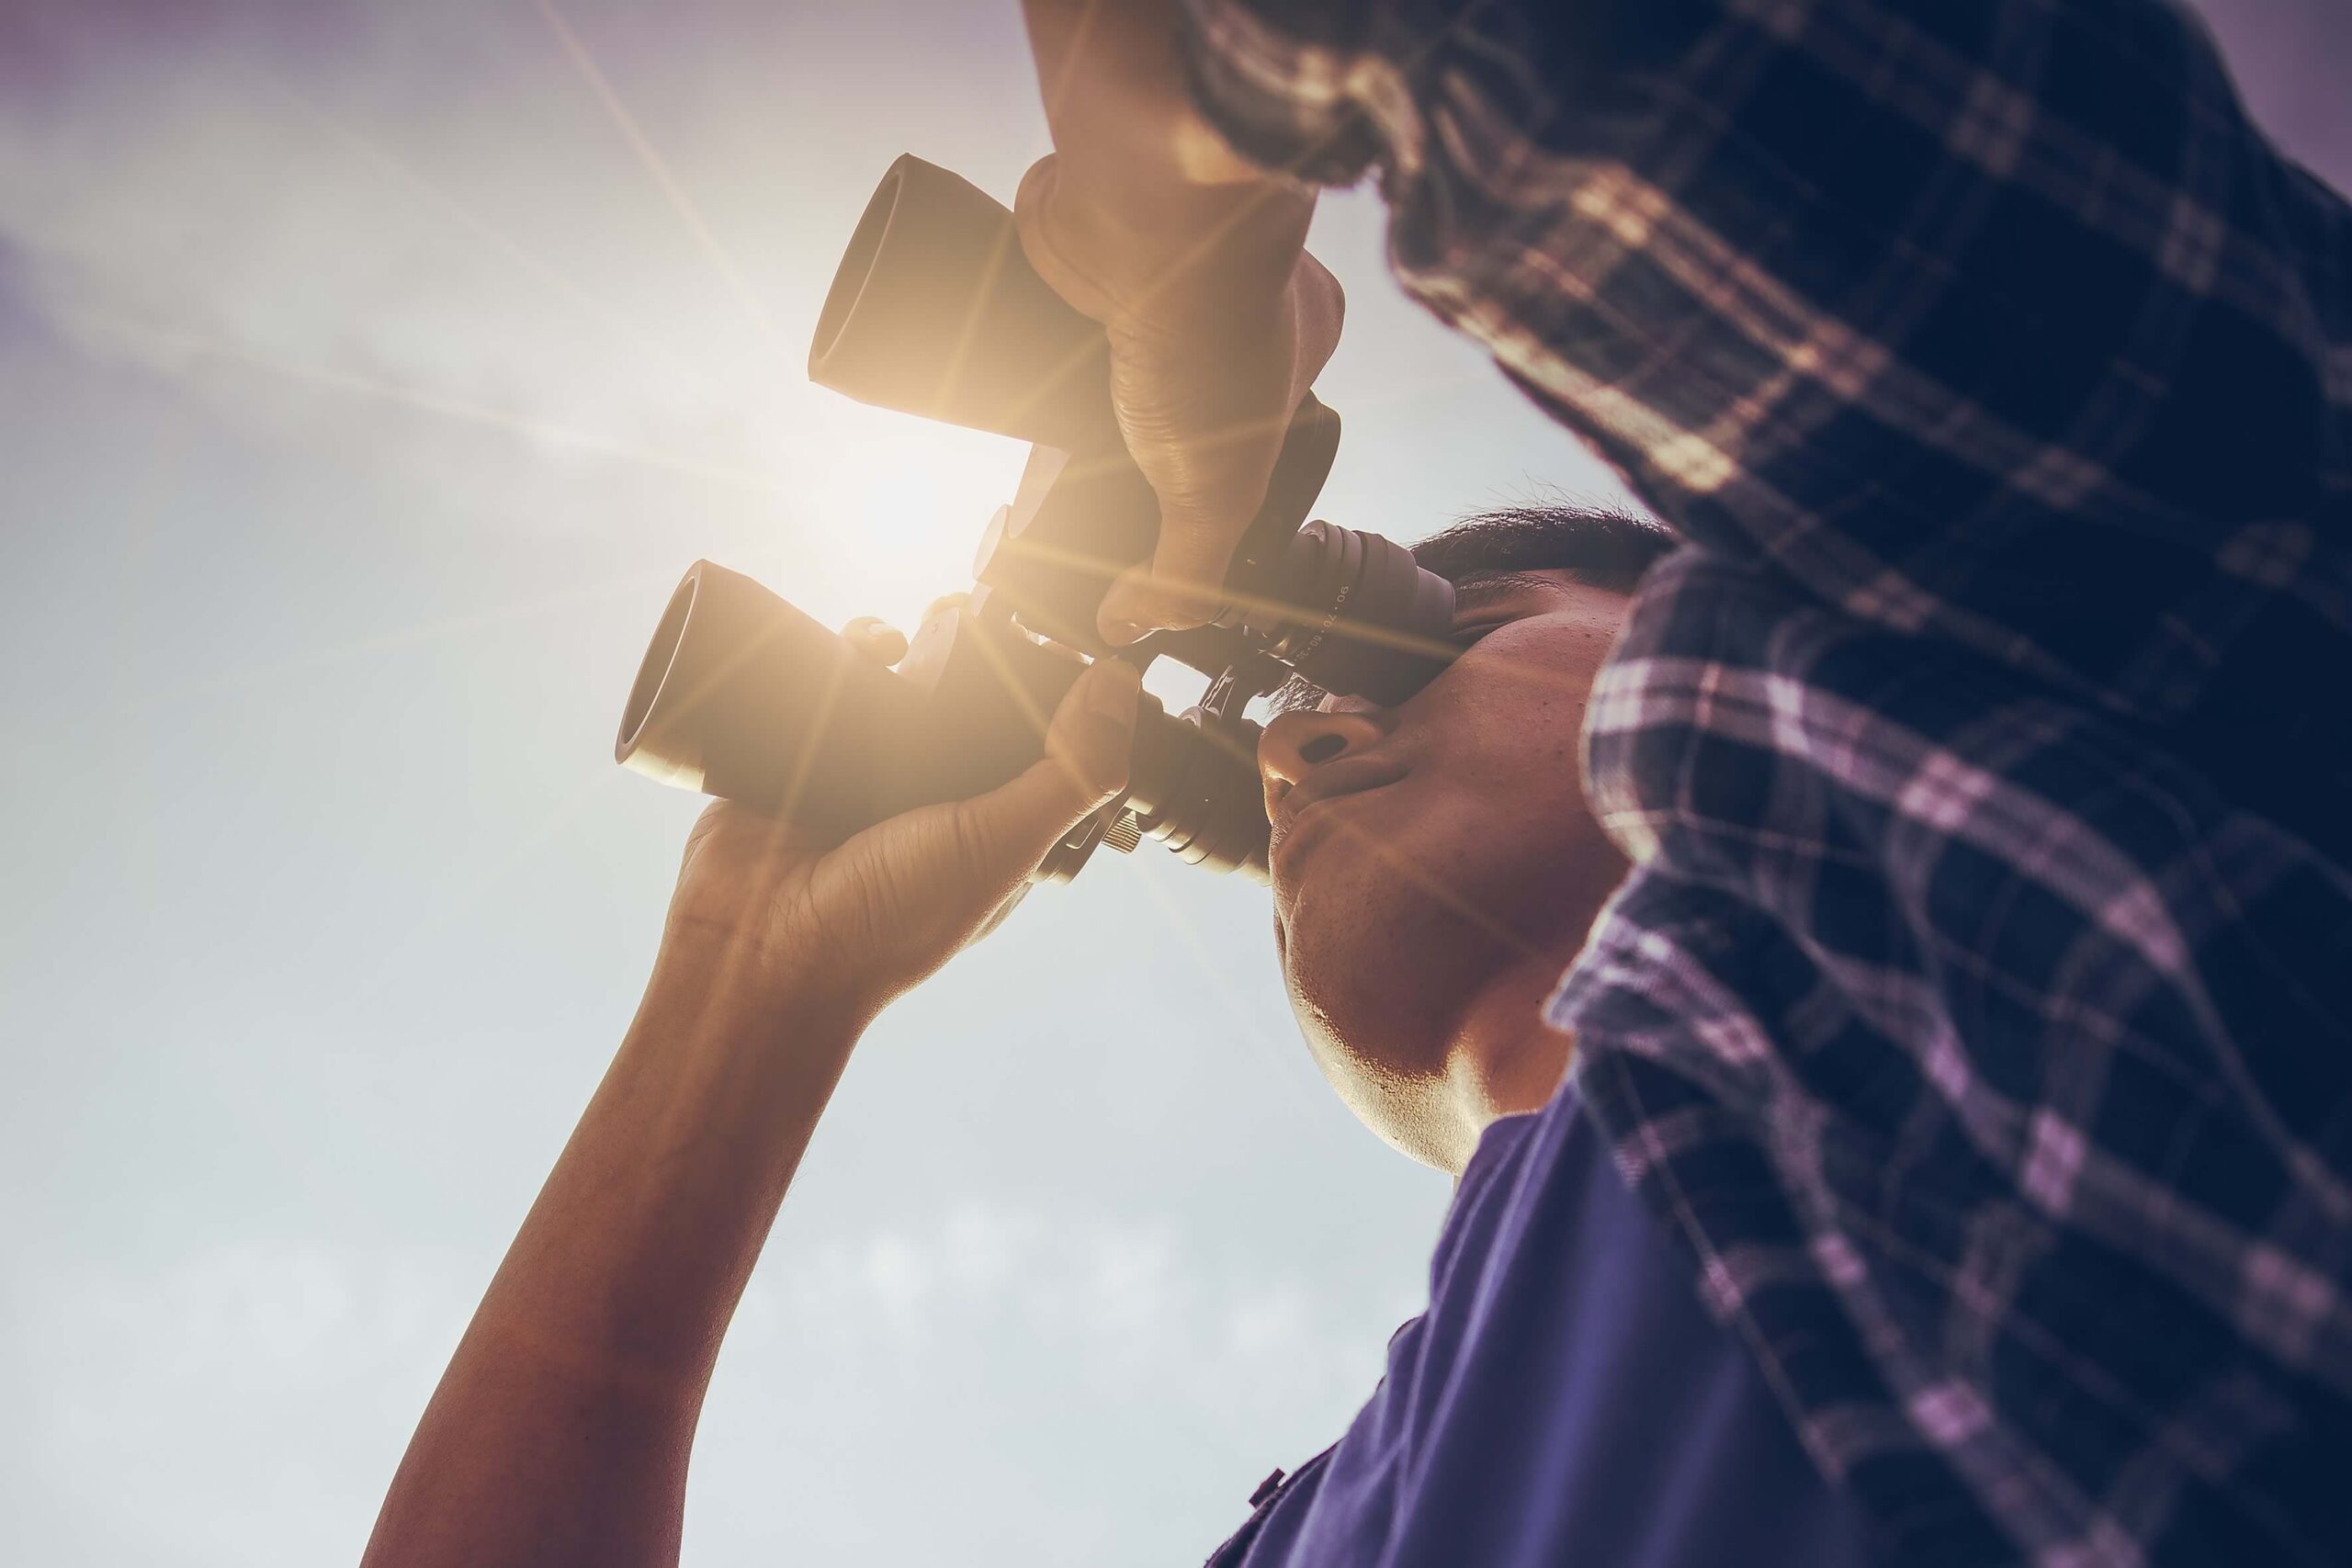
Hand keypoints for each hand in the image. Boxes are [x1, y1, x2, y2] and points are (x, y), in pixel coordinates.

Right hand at [650, 649, 1141, 1027]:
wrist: (756, 950)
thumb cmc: (886, 924)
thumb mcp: (1000, 845)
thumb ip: (1070, 774)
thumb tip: (1121, 688)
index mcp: (991, 828)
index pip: (1036, 745)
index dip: (1048, 693)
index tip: (1056, 634)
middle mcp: (932, 802)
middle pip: (965, 705)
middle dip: (973, 654)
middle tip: (975, 610)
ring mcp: (865, 777)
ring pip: (899, 687)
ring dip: (911, 643)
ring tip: (922, 620)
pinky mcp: (804, 756)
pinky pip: (829, 688)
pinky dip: (844, 653)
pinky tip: (863, 637)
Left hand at [1016, 1, 1343, 644]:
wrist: (1144, 213)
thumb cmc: (1212, 327)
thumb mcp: (1215, 490)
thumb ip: (1187, 570)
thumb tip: (1133, 627)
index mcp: (1296, 334)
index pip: (1250, 425)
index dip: (1200, 474)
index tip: (1148, 511)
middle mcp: (1228, 289)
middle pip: (1168, 388)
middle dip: (1123, 436)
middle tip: (1077, 481)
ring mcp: (1154, 260)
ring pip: (1105, 345)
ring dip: (1067, 388)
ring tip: (1031, 433)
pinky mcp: (1083, 238)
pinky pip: (1047, 299)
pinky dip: (1024, 333)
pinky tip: (1002, 373)